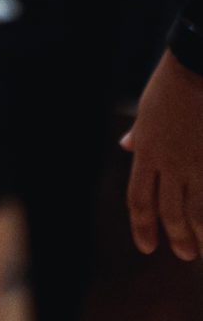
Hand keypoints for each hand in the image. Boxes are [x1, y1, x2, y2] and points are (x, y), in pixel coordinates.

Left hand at [124, 51, 202, 260]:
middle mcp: (170, 162)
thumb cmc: (173, 84)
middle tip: (184, 253)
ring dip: (202, 239)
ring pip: (198, 215)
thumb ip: (139, 134)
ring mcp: (197, 164)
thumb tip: (125, 145)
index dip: (142, 227)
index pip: (139, 199)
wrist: (198, 66)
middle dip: (176, 238)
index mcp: (147, 150)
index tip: (146, 247)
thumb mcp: (148, 109)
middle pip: (170, 213)